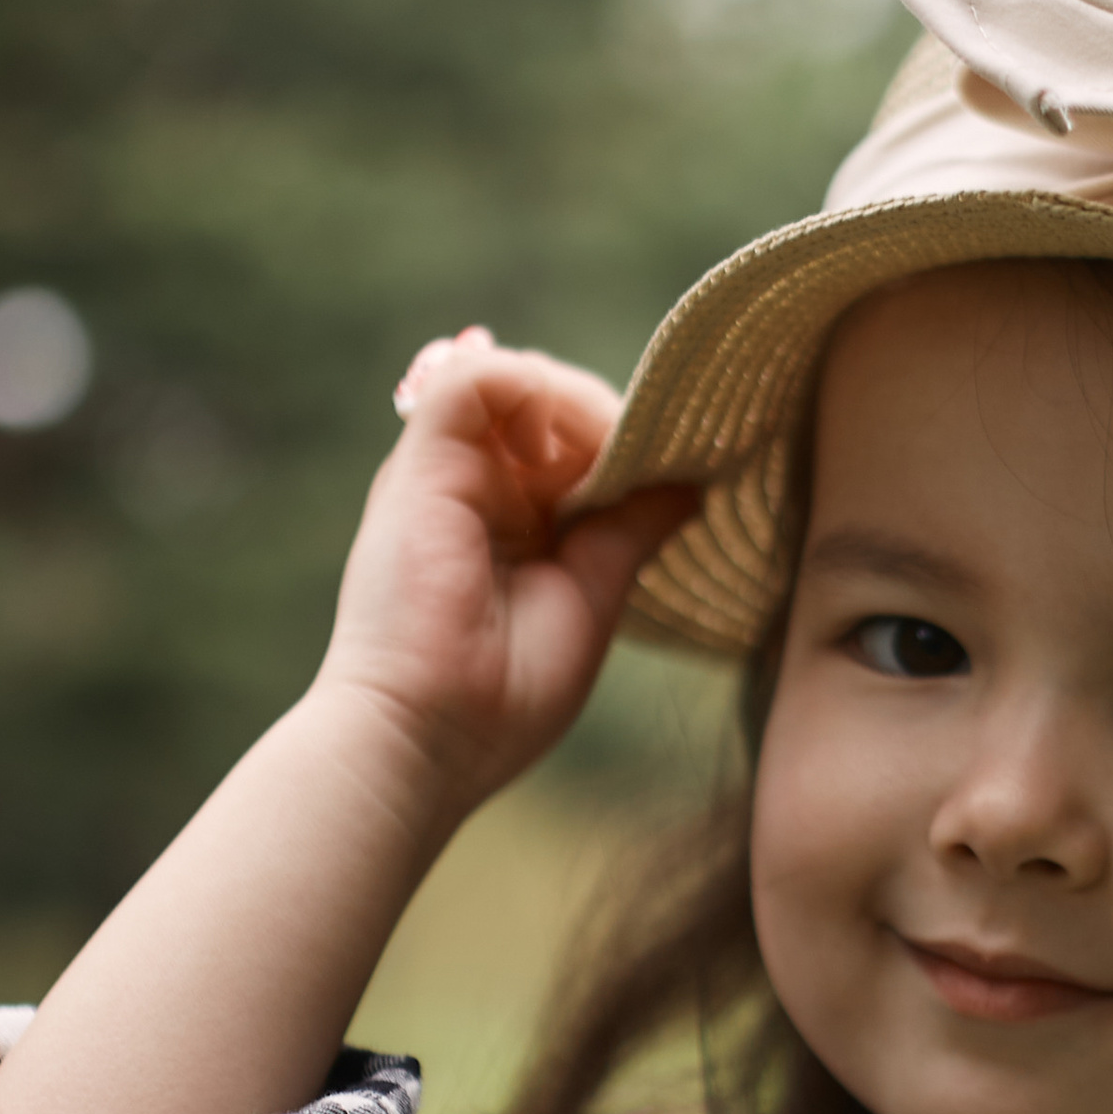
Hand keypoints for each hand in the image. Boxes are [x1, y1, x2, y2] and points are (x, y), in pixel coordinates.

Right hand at [317, 329, 697, 818]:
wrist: (424, 738)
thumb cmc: (502, 699)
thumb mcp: (590, 598)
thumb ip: (628, 531)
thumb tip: (690, 482)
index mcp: (511, 522)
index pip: (573, 444)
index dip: (625, 447)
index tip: (678, 476)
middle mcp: (474, 488)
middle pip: (551, 404)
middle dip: (612, 423)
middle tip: (652, 469)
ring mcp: (446, 472)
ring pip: (520, 378)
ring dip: (583, 406)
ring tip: (611, 459)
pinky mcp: (422, 464)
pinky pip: (478, 376)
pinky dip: (535, 391)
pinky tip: (560, 451)